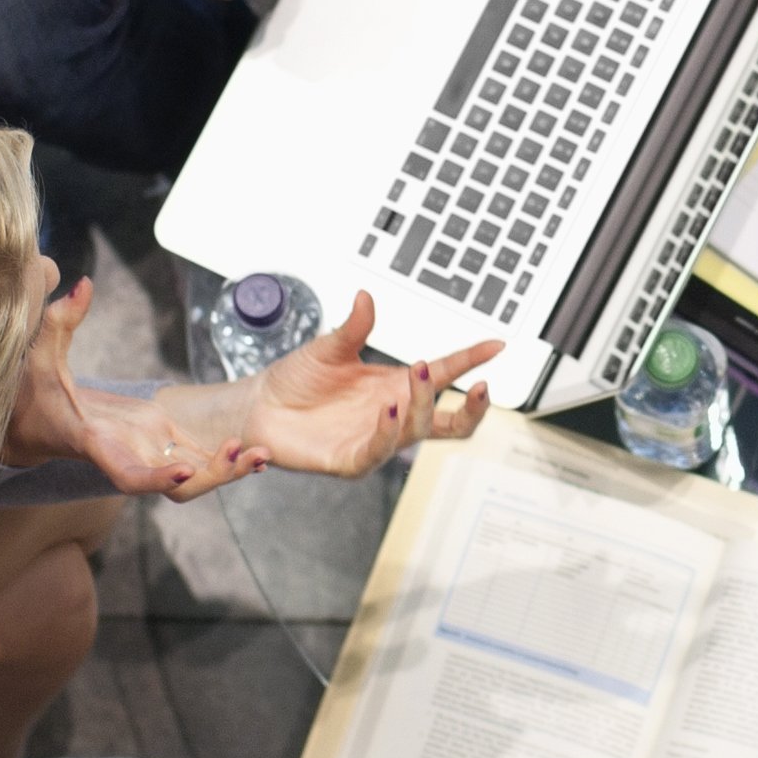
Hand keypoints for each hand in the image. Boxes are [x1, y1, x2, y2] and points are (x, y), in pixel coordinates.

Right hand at [4, 272, 263, 496]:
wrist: (34, 421)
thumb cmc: (32, 394)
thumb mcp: (39, 355)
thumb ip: (60, 321)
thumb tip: (84, 284)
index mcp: (100, 444)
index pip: (128, 475)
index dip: (155, 479)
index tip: (183, 471)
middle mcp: (129, 454)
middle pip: (175, 484)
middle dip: (212, 476)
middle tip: (247, 454)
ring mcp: (146, 450)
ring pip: (191, 475)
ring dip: (226, 470)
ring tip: (262, 454)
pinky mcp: (157, 439)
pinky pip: (194, 457)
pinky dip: (222, 457)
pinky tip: (254, 448)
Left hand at [244, 295, 501, 475]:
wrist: (259, 407)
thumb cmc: (297, 379)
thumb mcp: (328, 347)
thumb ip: (353, 327)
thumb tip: (365, 297)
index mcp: (396, 386)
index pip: (444, 374)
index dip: (472, 361)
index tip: (498, 345)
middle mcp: (394, 415)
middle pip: (451, 422)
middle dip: (473, 408)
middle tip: (479, 383)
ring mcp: (375, 440)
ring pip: (418, 433)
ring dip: (423, 406)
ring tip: (416, 376)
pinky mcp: (350, 461)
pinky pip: (377, 452)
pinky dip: (387, 431)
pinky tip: (389, 409)